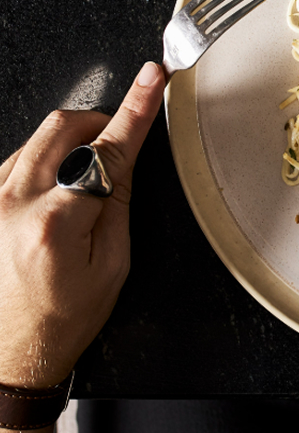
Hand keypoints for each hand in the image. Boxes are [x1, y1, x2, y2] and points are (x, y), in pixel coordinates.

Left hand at [0, 62, 164, 390]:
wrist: (10, 354)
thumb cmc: (63, 318)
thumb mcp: (112, 262)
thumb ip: (119, 200)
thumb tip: (126, 151)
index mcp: (55, 224)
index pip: (108, 150)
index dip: (136, 108)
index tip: (150, 78)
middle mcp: (11, 205)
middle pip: (64, 126)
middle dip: (99, 122)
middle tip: (117, 141)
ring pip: (38, 139)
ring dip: (71, 146)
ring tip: (80, 190)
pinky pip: (17, 158)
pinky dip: (45, 163)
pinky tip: (53, 194)